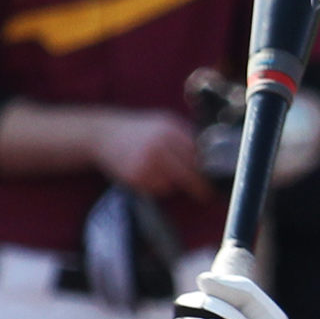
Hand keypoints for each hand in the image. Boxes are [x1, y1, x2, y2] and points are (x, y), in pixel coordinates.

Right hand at [93, 110, 213, 200]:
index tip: (216, 179)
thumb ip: (186, 137)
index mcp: (170, 130)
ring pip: (173, 185)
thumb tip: (211, 157)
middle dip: (200, 186)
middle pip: (189, 173)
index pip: (198, 155)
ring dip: (174, 184)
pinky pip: (157, 189)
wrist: (104, 134)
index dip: (208, 169)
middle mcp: (158, 146)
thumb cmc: (140, 130)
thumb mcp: (164, 123)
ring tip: (162, 172)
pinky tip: (149, 175)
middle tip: (207, 195)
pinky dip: (159, 187)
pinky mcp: (135, 177)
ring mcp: (146, 162)